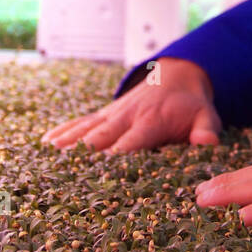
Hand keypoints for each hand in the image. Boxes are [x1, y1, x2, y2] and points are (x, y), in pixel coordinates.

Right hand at [41, 57, 220, 153]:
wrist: (177, 76)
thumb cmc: (191, 105)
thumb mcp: (206, 116)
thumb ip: (206, 131)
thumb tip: (207, 144)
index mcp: (151, 121)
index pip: (131, 140)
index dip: (116, 154)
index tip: (100, 169)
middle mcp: (127, 117)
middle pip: (102, 136)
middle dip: (85, 154)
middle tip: (64, 175)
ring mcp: (112, 114)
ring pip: (86, 129)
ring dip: (67, 142)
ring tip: (45, 157)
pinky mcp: (104, 114)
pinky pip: (81, 122)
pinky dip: (63, 131)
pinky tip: (44, 143)